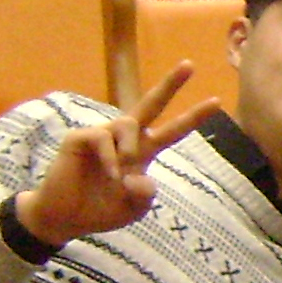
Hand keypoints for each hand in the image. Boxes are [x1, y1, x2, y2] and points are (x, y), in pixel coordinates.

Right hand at [19, 62, 221, 246]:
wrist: (64, 218)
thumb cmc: (99, 210)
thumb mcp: (133, 210)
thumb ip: (145, 197)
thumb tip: (141, 177)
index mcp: (142, 152)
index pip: (172, 131)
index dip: (193, 117)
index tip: (217, 102)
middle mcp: (124, 139)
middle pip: (151, 104)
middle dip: (171, 84)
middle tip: (189, 64)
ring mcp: (102, 135)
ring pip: (128, 123)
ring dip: (129, 149)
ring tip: (118, 175)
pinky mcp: (80, 137)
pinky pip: (102, 138)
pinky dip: (109, 159)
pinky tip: (107, 174)